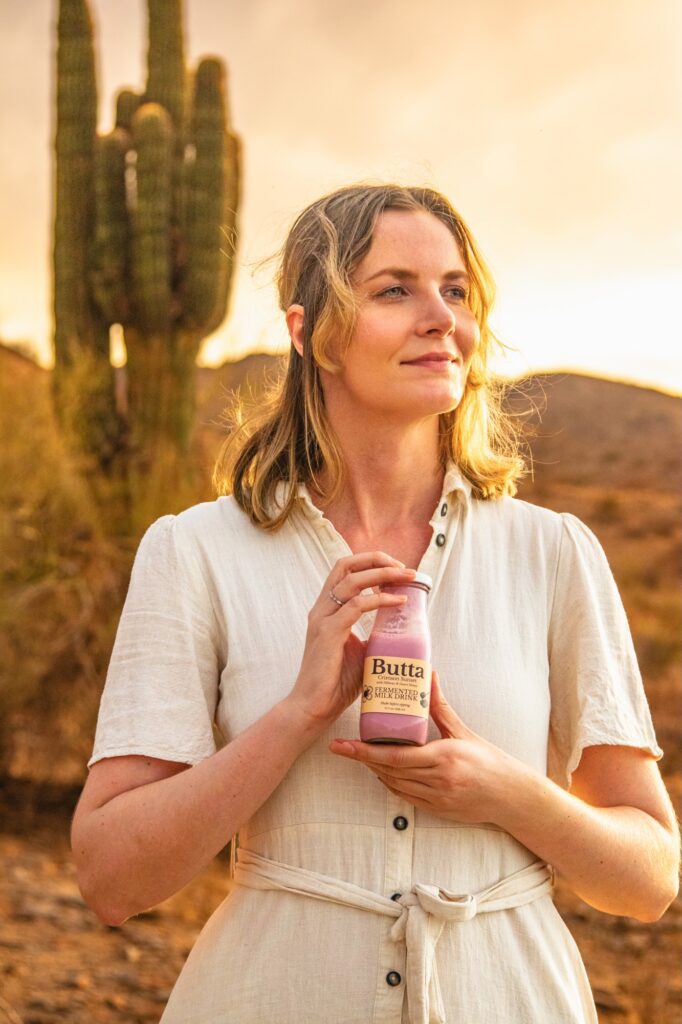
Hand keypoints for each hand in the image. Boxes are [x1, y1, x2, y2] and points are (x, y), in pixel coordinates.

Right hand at [286, 552, 417, 730]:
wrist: (314, 707)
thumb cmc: (336, 682)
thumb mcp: (361, 650)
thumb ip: (374, 635)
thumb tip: (402, 630)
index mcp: (327, 609)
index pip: (345, 570)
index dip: (371, 562)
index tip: (397, 568)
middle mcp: (322, 608)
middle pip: (346, 565)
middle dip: (377, 559)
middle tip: (405, 567)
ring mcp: (323, 618)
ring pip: (352, 580)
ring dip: (383, 574)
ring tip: (407, 577)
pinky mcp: (328, 633)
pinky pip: (357, 605)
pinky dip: (380, 599)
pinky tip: (398, 601)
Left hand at [329, 670, 519, 825]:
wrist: (510, 795)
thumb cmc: (489, 760)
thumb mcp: (463, 731)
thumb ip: (440, 706)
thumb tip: (429, 675)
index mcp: (443, 758)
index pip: (395, 756)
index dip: (365, 751)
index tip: (343, 745)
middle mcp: (437, 780)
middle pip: (389, 771)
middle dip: (363, 759)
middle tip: (342, 747)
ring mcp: (435, 798)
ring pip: (394, 785)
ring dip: (375, 770)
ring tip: (359, 754)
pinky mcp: (436, 809)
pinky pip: (404, 796)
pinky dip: (390, 783)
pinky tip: (382, 771)